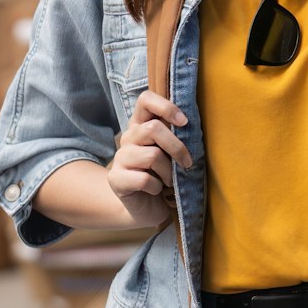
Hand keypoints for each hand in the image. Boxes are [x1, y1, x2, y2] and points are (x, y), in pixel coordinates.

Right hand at [107, 89, 190, 224]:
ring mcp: (120, 158)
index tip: (184, 122)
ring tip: (169, 181)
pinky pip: (144, 179)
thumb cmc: (164, 176)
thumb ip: (176, 136)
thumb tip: (191, 125)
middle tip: (187, 163)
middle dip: (177, 147)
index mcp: (141, 125)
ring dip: (168, 172)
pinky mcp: (116, 179)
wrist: (147, 208)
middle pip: (153, 129)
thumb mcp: (172, 153)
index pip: (146, 99)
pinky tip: (156, 190)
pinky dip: (157, 187)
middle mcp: (128, 137)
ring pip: (152, 156)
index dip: (166, 106)